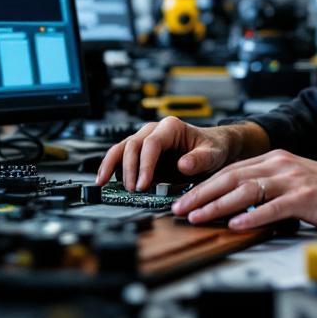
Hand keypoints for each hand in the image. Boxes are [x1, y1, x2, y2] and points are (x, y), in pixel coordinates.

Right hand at [93, 117, 268, 191]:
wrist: (210, 148)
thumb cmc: (211, 148)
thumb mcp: (212, 154)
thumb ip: (199, 160)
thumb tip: (183, 165)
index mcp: (171, 127)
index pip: (151, 143)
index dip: (145, 164)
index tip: (144, 184)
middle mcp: (154, 130)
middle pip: (133, 145)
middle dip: (130, 169)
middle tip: (132, 190)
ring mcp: (145, 140)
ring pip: (121, 147)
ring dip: (111, 165)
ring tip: (104, 182)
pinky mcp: (140, 152)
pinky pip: (121, 156)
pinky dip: (111, 166)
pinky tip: (104, 179)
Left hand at [171, 149, 316, 230]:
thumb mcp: (294, 181)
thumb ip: (267, 188)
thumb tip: (234, 204)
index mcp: (276, 159)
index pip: (230, 170)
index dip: (204, 185)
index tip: (184, 199)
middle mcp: (281, 164)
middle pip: (231, 177)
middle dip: (201, 193)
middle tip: (180, 208)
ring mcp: (293, 179)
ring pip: (246, 190)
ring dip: (218, 205)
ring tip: (199, 216)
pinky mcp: (306, 197)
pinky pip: (273, 207)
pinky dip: (251, 216)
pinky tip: (236, 225)